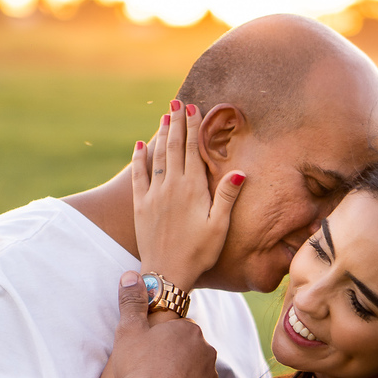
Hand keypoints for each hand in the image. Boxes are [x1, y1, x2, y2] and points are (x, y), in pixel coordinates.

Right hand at [110, 271, 217, 377]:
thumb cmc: (137, 368)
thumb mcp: (129, 330)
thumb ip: (132, 301)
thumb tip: (131, 275)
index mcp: (188, 329)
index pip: (176, 328)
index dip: (159, 338)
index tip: (145, 350)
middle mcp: (205, 350)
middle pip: (186, 348)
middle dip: (171, 355)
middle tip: (147, 368)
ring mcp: (208, 377)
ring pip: (192, 369)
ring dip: (179, 374)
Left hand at [132, 100, 244, 288]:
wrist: (166, 273)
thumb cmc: (199, 253)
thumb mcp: (219, 227)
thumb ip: (226, 198)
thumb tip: (239, 172)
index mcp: (193, 189)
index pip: (193, 150)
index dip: (193, 128)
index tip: (193, 109)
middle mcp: (171, 187)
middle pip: (174, 147)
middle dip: (177, 124)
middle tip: (177, 103)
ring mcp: (153, 195)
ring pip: (157, 156)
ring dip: (161, 135)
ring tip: (164, 117)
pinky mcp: (140, 205)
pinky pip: (138, 175)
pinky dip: (139, 158)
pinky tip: (139, 145)